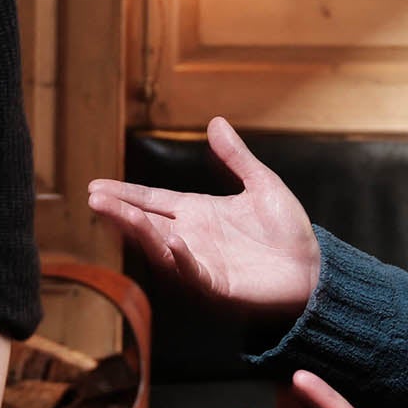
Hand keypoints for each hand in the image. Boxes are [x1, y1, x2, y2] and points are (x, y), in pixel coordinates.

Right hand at [88, 116, 320, 314]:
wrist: (314, 269)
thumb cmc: (287, 232)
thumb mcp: (262, 184)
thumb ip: (237, 157)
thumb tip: (216, 121)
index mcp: (198, 213)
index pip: (152, 201)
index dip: (125, 194)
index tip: (95, 186)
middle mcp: (192, 238)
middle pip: (147, 223)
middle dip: (119, 212)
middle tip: (93, 199)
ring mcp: (201, 262)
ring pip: (160, 248)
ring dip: (140, 232)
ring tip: (119, 214)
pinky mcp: (217, 285)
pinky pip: (193, 273)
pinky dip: (181, 259)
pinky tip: (170, 241)